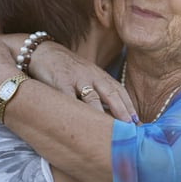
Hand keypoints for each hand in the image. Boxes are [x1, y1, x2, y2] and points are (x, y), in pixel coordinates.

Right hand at [14, 40, 136, 121]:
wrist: (42, 51)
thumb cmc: (66, 68)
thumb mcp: (86, 76)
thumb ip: (98, 92)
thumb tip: (111, 116)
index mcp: (99, 75)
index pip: (119, 91)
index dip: (130, 107)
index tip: (139, 124)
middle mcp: (91, 75)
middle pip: (111, 94)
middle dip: (123, 112)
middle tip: (131, 130)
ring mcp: (75, 78)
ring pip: (92, 98)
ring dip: (103, 115)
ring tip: (110, 131)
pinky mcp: (59, 82)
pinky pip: (69, 98)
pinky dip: (76, 110)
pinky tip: (82, 124)